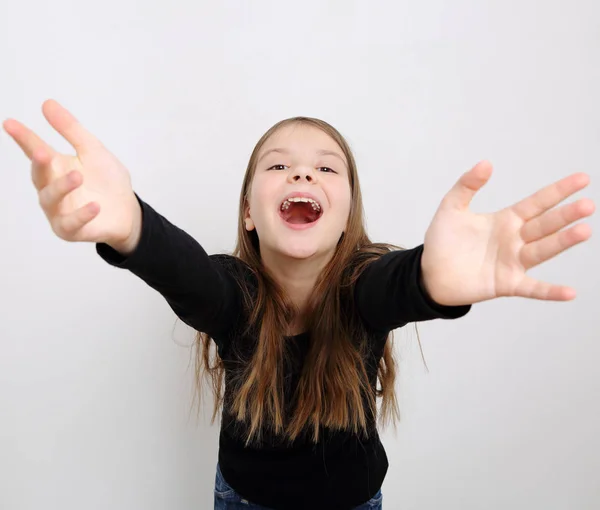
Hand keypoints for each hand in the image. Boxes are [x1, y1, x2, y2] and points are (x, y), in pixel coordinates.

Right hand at [3, 99, 140, 251]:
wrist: (127, 211)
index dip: (23, 138)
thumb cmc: (107, 181)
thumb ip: (71, 130)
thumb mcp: (93, 151)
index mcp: (55, 167)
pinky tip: (95, 205)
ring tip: (78, 176)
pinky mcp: (70, 229)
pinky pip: (71, 223)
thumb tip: (47, 103)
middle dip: (39, 164)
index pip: (35, 150)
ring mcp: (58, 210)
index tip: (10, 123)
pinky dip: (82, 214)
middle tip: (43, 152)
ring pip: (51, 199)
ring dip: (62, 187)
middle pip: (39, 175)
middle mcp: (51, 188)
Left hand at [421, 161, 593, 305]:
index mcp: (506, 220)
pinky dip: (549, 292)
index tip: (582, 179)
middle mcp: (515, 240)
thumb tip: (486, 163)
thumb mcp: (451, 208)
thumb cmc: (442, 242)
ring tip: (583, 231)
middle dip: (565, 215)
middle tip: (587, 205)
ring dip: (562, 242)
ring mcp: (513, 262)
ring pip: (542, 250)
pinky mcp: (506, 284)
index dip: (558, 191)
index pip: (537, 203)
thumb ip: (467, 185)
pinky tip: (569, 292)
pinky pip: (532, 289)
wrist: (429, 273)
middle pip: (545, 225)